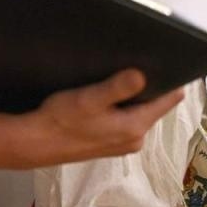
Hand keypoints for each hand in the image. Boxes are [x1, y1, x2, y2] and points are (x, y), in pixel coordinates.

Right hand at [10, 68, 184, 166]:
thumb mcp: (91, 98)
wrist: (36, 142)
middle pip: (153, 107)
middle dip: (148, 88)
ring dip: (132, 98)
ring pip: (138, 113)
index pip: (167, 101)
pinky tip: (106, 97)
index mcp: (135, 128)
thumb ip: (119, 88)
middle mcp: (135, 139)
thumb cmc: (64, 119)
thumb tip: (144, 75)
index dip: (170, 81)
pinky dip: (121, 108)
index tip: (167, 61)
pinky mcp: (110, 145)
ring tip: (120, 76)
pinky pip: (126, 120)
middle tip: (137, 63)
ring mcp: (123, 144)